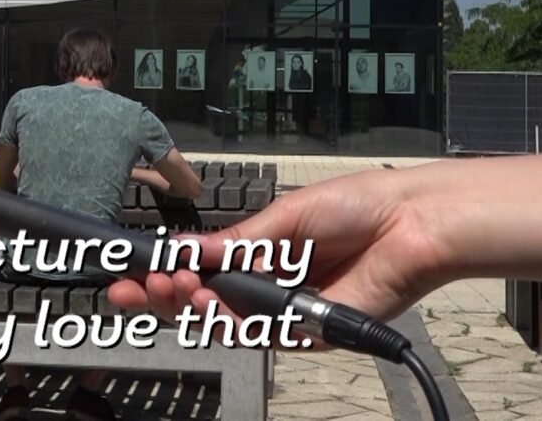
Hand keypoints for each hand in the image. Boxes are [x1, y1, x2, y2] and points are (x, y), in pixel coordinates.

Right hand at [107, 167, 455, 343]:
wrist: (410, 224)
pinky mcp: (308, 333)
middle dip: (161, 298)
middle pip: (201, 304)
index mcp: (259, 254)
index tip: (131, 272)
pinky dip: (228, 321)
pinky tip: (209, 301)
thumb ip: (235, 242)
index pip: (200, 272)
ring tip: (170, 285)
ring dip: (188, 308)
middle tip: (133, 289)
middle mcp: (267, 286)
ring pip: (223, 325)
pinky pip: (259, 335)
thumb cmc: (359, 206)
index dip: (164, 274)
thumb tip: (187, 250)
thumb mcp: (284, 216)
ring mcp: (285, 312)